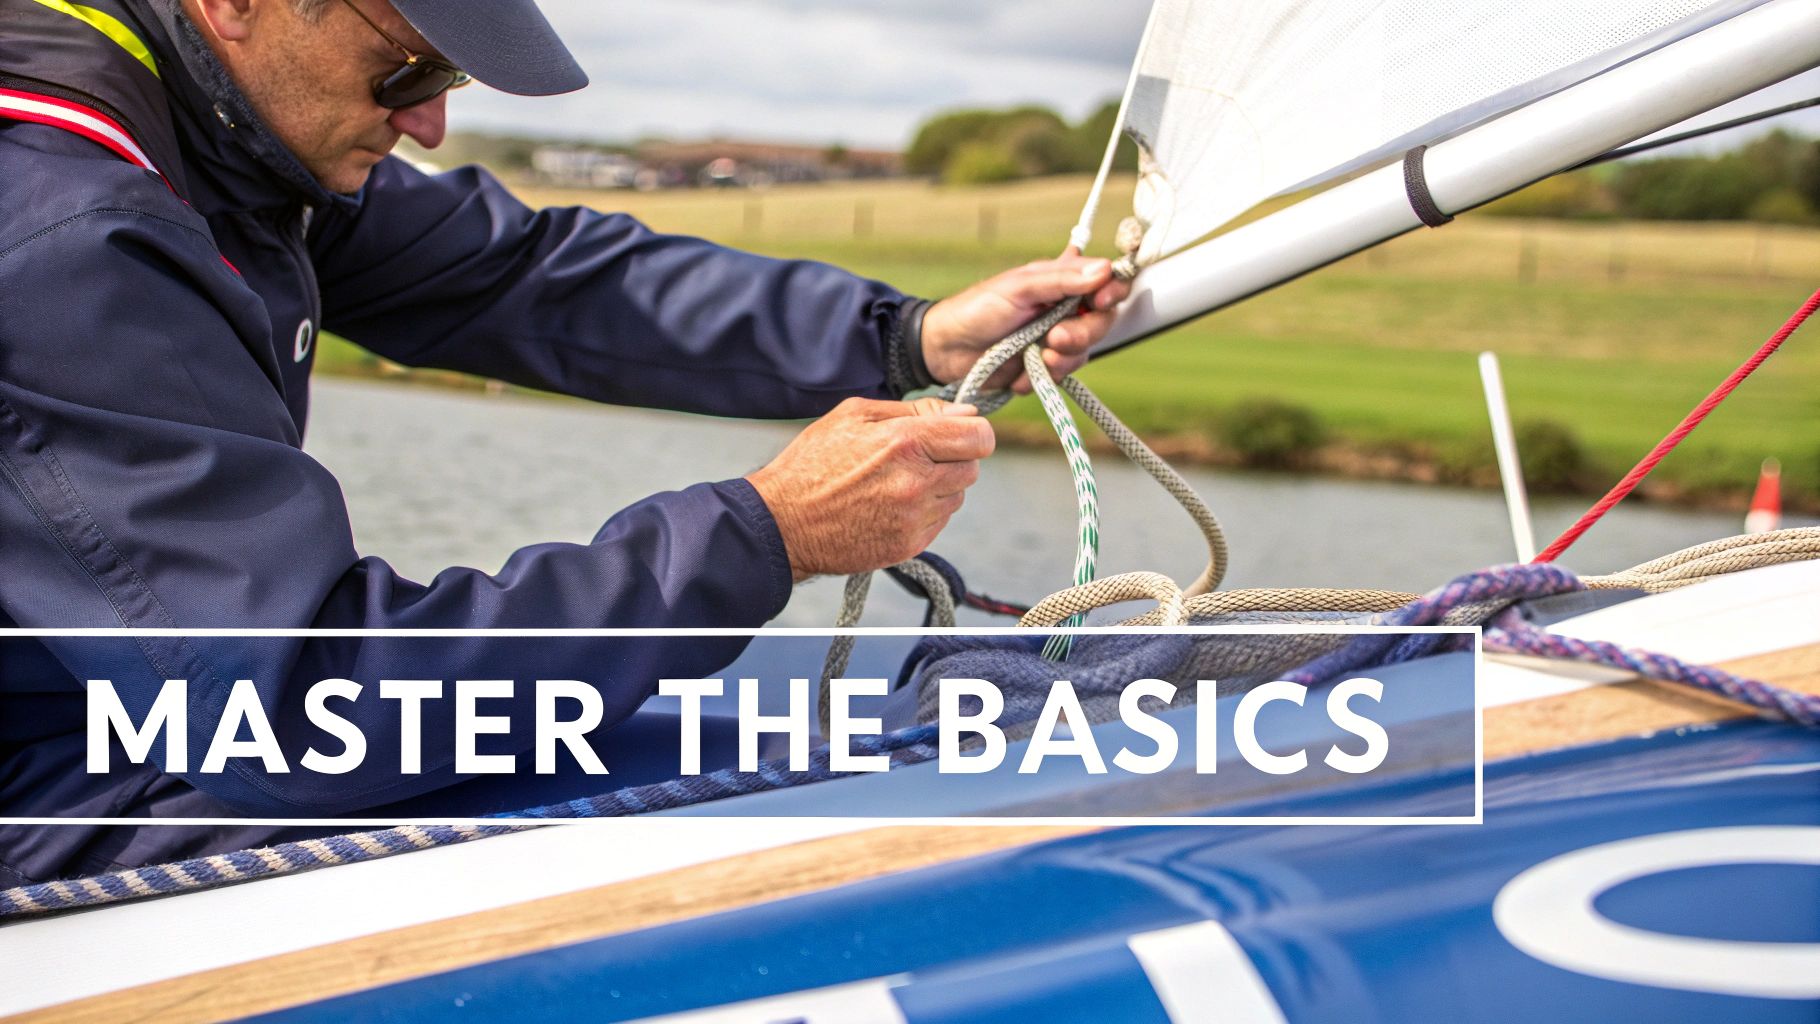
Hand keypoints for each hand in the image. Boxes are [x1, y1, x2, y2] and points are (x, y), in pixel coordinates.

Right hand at [747, 397, 993, 580]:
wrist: (783, 523)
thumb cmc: (814, 463)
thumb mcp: (855, 415)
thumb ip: (916, 410)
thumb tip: (965, 412)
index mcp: (906, 442)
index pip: (979, 437)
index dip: (973, 432)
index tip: (958, 433)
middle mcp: (916, 482)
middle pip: (972, 468)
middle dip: (953, 459)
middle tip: (918, 458)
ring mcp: (914, 518)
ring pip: (957, 496)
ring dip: (939, 487)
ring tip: (897, 482)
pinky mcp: (909, 545)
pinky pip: (940, 521)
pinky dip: (925, 512)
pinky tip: (890, 505)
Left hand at [918, 249, 1131, 394]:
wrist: (945, 350)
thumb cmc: (977, 308)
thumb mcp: (1019, 288)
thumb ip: (1061, 280)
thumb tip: (1104, 269)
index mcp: (1062, 281)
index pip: (1106, 282)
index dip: (1113, 291)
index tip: (1101, 301)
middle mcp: (1064, 309)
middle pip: (1102, 322)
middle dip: (1083, 334)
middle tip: (1056, 338)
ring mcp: (1054, 339)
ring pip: (1083, 352)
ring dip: (1062, 359)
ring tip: (1035, 358)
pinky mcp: (1043, 367)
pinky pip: (1060, 376)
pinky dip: (1041, 378)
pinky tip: (1018, 374)